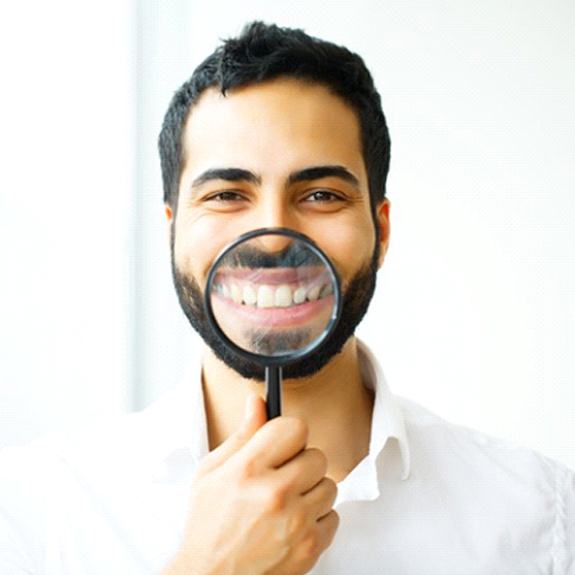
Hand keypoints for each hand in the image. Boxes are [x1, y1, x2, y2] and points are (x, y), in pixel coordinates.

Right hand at [165, 394, 338, 574]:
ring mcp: (296, 522)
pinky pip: (333, 516)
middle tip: (280, 478)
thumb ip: (242, 434)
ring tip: (285, 504)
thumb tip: (258, 401)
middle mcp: (275, 492)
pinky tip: (292, 524)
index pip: (295, 428)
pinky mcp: (310, 547)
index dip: (289, 435)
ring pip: (329, 485)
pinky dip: (317, 519)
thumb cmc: (208, 524)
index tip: (282, 444)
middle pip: (317, 455)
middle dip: (300, 464)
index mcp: (249, 468)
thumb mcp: (212, 471)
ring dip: (311, 491)